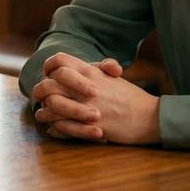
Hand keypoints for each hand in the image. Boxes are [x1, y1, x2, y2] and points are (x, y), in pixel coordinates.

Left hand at [31, 53, 159, 144]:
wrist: (149, 116)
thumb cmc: (131, 97)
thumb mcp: (112, 76)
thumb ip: (95, 69)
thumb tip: (83, 67)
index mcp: (90, 71)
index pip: (59, 61)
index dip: (49, 68)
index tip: (48, 76)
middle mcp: (85, 87)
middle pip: (48, 84)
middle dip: (40, 91)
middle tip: (41, 97)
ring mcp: (86, 107)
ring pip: (51, 106)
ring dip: (44, 112)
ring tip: (44, 115)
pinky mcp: (89, 127)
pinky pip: (62, 126)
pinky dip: (55, 128)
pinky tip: (53, 129)